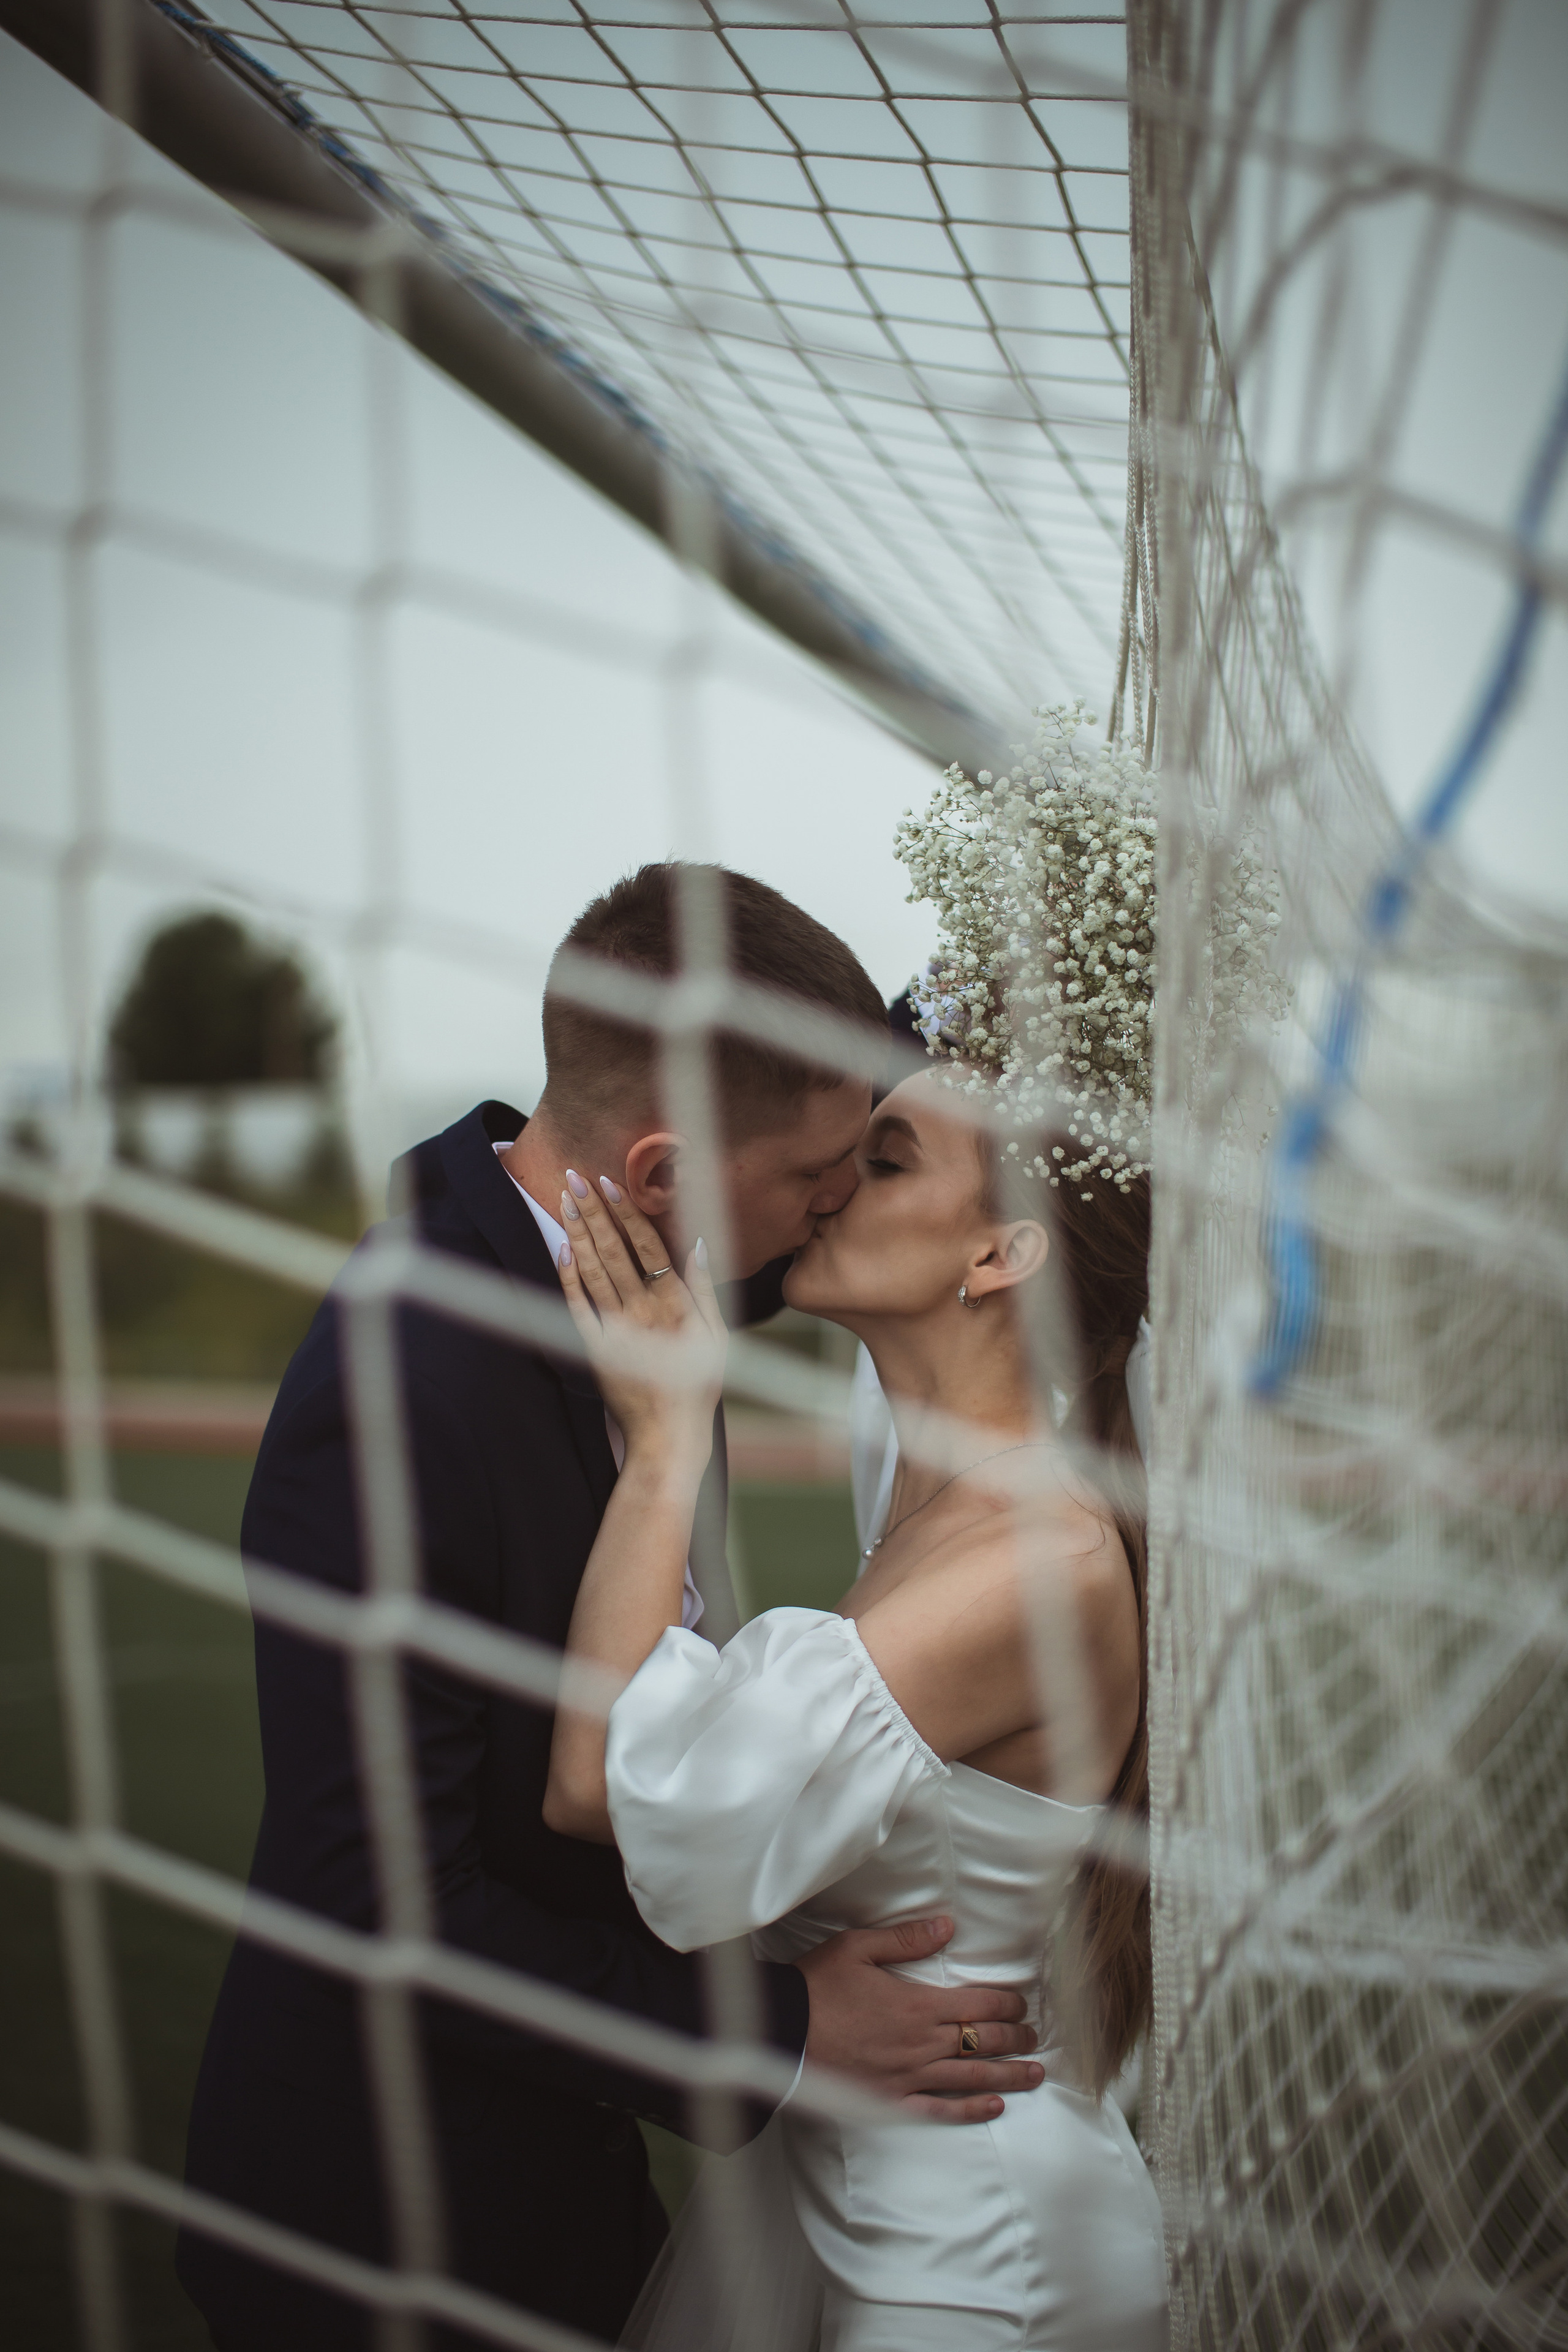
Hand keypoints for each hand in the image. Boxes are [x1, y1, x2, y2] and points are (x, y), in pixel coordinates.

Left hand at [556, 1172, 726, 1465]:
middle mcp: (643, 1312)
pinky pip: (577, 1307)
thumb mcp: (717, 1335)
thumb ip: (705, 1288)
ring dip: (577, 1233)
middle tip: (574, 1178)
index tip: (610, 1183)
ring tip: (564, 1202)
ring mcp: (616, 1330)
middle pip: (613, 1250)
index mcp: (675, 1304)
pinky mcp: (596, 1349)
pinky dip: (568, 1277)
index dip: (626, 1213)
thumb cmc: (699, 1386)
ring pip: (592, 1271)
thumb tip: (698, 1244)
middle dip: (593, 1211)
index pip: (647, 1246)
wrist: (668, 1435)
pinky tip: (561, 1251)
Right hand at [797, 1916, 1041, 2123]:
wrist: (782, 2029)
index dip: (1007, 2005)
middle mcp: (922, 2044)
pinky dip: (969, 2110)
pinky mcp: (891, 2101)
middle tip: (1035, 2038)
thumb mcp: (858, 1946)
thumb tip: (947, 1926)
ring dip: (1008, 2076)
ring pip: (971, 2078)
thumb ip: (907, 1938)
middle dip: (1015, 2039)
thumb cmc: (819, 1984)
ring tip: (1035, 2075)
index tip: (1023, 2006)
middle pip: (982, 2042)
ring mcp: (909, 2077)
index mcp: (918, 2005)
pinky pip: (939, 2110)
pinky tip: (993, 2107)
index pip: (978, 2005)